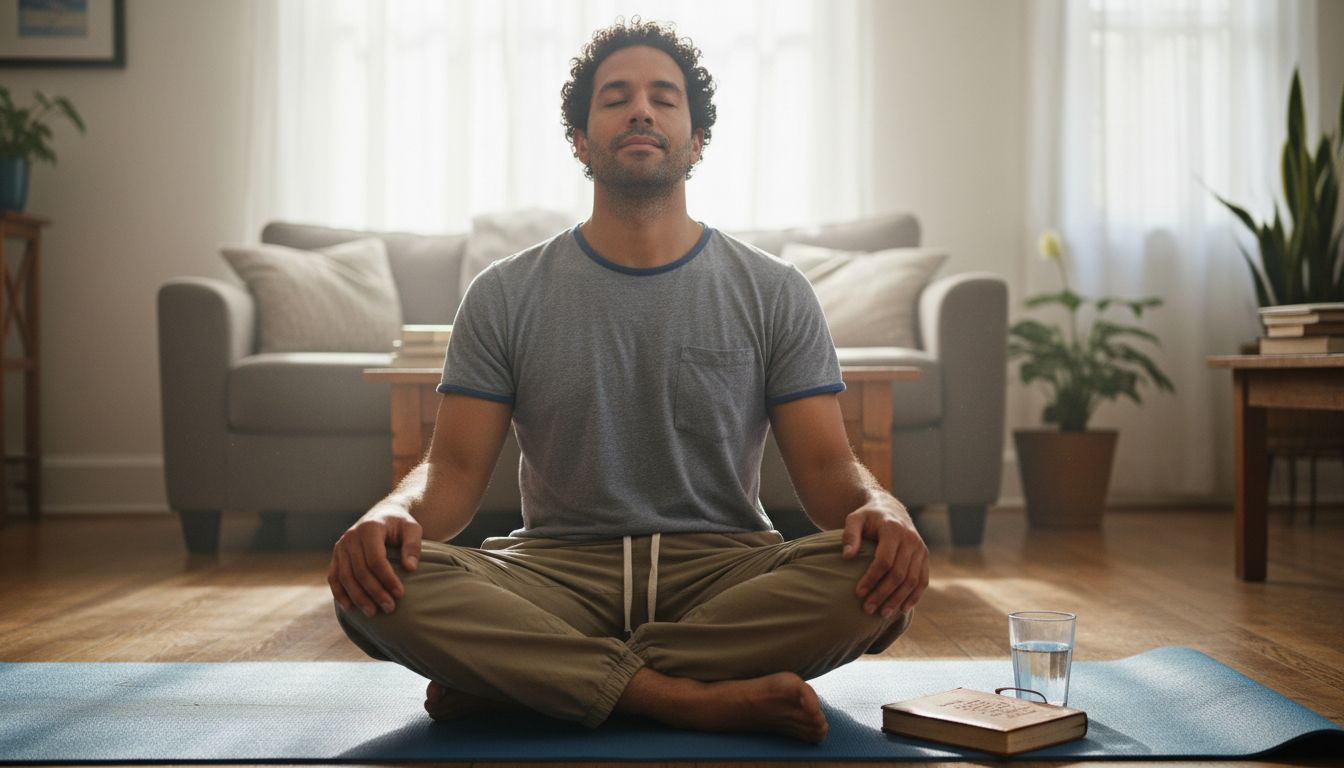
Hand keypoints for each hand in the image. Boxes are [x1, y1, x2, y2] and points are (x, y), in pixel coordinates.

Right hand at [328, 505, 422, 616]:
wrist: (383, 515)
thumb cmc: (400, 525)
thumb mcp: (412, 528)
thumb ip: (413, 546)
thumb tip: (410, 568)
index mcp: (370, 529)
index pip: (376, 560)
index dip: (387, 579)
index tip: (400, 594)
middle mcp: (351, 537)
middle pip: (360, 571)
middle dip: (375, 592)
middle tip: (390, 608)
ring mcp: (341, 547)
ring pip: (345, 577)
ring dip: (358, 598)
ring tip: (373, 613)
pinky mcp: (336, 556)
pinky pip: (334, 578)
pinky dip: (340, 594)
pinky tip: (350, 608)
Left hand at [841, 501, 928, 616]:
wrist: (891, 509)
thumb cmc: (868, 517)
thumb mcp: (855, 519)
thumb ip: (850, 535)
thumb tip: (847, 556)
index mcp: (893, 529)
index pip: (884, 561)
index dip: (871, 579)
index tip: (858, 593)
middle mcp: (910, 539)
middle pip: (899, 574)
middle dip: (883, 594)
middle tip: (867, 609)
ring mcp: (920, 548)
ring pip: (912, 580)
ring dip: (898, 600)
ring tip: (882, 614)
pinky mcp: (924, 556)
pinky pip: (923, 580)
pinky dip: (914, 596)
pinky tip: (902, 609)